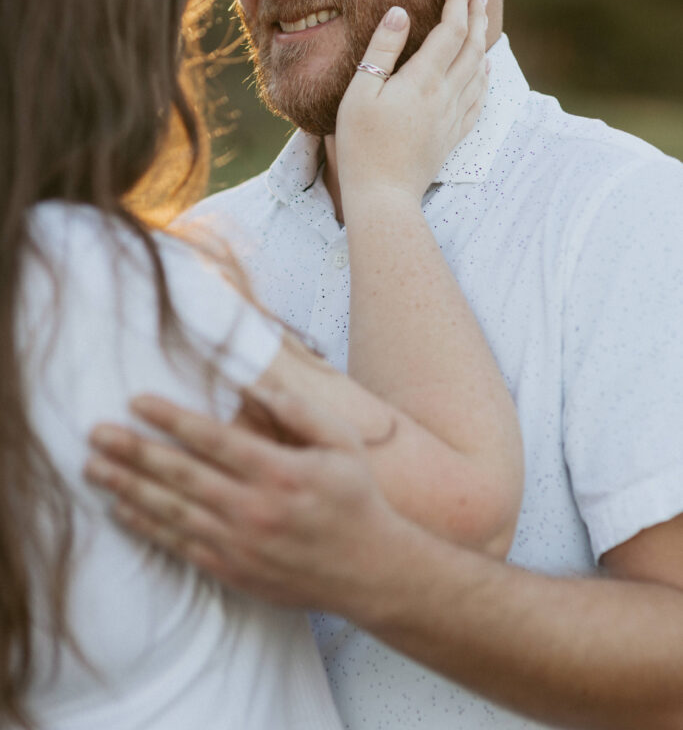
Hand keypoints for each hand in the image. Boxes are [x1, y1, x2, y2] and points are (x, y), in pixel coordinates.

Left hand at [84, 387, 408, 612]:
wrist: (369, 572)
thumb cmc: (356, 498)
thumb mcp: (342, 443)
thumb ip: (298, 411)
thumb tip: (254, 384)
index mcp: (280, 472)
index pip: (213, 439)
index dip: (171, 418)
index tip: (137, 401)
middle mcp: (253, 509)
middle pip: (180, 475)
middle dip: (133, 451)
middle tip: (95, 433)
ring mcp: (239, 544)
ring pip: (171, 511)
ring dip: (128, 488)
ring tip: (94, 469)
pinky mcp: (233, 570)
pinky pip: (180, 545)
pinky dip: (148, 526)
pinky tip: (123, 510)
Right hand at [336, 0, 488, 204]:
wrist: (383, 194)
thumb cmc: (361, 144)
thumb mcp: (360, 92)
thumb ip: (382, 50)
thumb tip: (401, 12)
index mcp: (423, 80)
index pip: (450, 29)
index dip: (456, 0)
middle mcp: (446, 95)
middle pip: (472, 46)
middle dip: (476, 15)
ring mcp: (453, 117)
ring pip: (480, 71)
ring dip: (483, 41)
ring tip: (482, 22)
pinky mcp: (453, 135)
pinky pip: (479, 99)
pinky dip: (485, 77)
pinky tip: (485, 70)